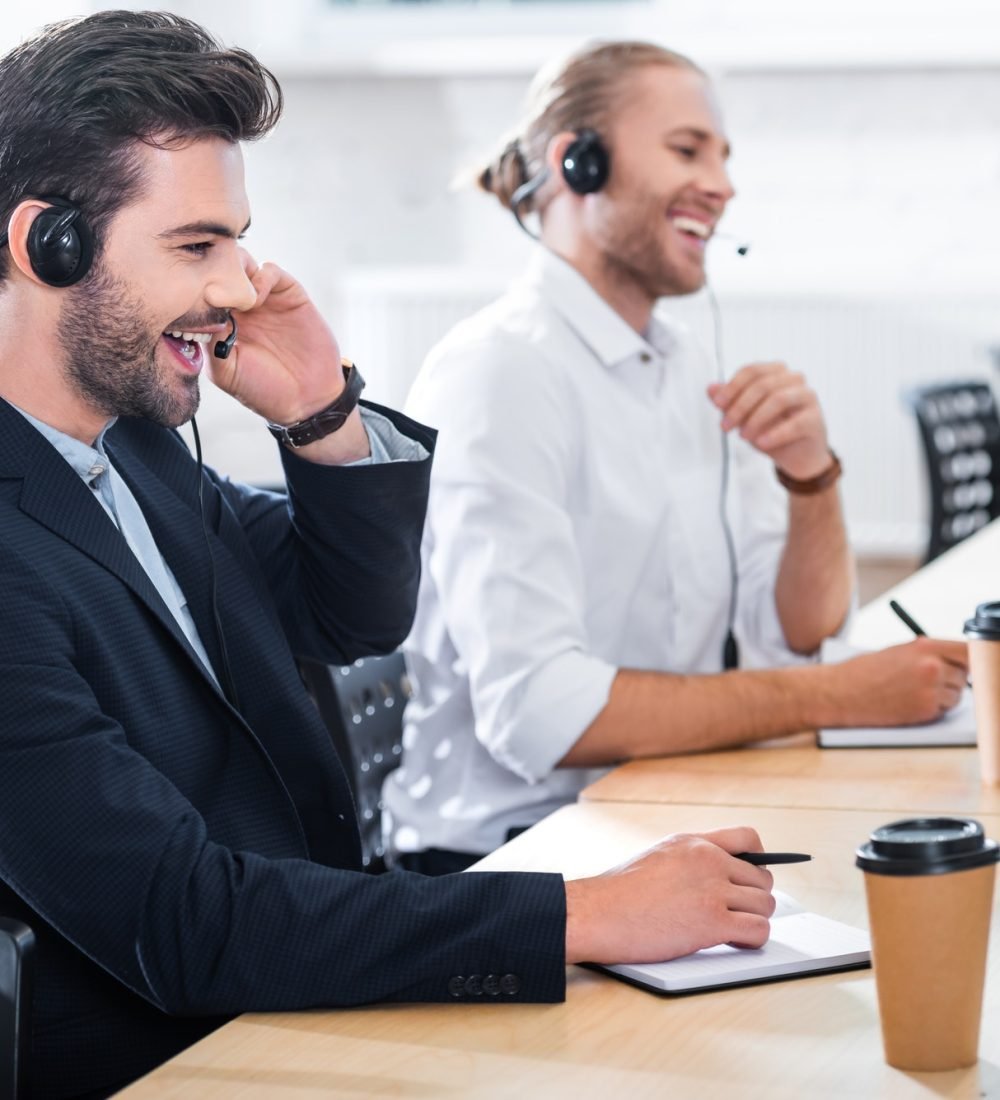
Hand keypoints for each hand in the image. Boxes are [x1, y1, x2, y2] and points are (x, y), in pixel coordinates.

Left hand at [207, 252, 346, 425]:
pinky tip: (257, 297)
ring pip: (242, 264)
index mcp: (220, 323)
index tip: (190, 298)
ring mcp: (265, 300)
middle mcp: (240, 307)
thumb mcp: (226, 373)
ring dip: (235, 270)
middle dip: (212, 271)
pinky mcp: (289, 296)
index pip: (199, 290)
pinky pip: (270, 271)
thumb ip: (210, 342)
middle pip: (218, 269)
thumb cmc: (264, 390)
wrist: (308, 399)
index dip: (193, 287)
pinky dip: (261, 276)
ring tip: (234, 294)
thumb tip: (200, 309)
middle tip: (212, 289)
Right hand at [564, 827, 774, 965]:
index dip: (758, 860)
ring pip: (765, 905)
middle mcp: (707, 859)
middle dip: (753, 899)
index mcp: (693, 843)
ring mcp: (712, 889)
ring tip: (732, 931)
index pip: (748, 838)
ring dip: (754, 921)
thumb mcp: (656, 857)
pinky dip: (752, 940)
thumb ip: (689, 861)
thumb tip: (715, 877)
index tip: (750, 878)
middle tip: (735, 914)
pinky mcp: (712, 921)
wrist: (596, 912)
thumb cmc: (617, 894)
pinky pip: (758, 930)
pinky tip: (734, 942)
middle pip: (762, 878)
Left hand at [708, 362, 830, 480]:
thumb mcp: (744, 416)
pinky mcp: (816, 419)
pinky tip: (762, 443)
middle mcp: (794, 379)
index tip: (718, 405)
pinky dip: (775, 434)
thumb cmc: (771, 431)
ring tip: (743, 436)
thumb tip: (710, 388)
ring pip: (778, 399)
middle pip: (762, 384)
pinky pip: (795, 423)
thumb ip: (729, 402)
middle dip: (739, 407)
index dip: (732, 387)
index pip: (752, 371)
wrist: (797, 457)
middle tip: (726, 426)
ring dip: (755, 419)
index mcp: (776, 373)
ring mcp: (808, 397)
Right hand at [822, 637, 968, 726]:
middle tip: (931, 682)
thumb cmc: (864, 672)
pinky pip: (943, 711)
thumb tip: (953, 663)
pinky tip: (910, 704)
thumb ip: (928, 654)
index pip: (967, 650)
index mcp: (925, 646)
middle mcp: (932, 667)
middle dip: (952, 679)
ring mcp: (930, 690)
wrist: (841, 693)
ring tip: (915, 693)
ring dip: (943, 697)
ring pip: (956, 696)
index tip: (966, 665)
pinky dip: (933, 710)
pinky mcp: (925, 711)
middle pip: (964, 675)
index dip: (967, 659)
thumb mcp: (899, 652)